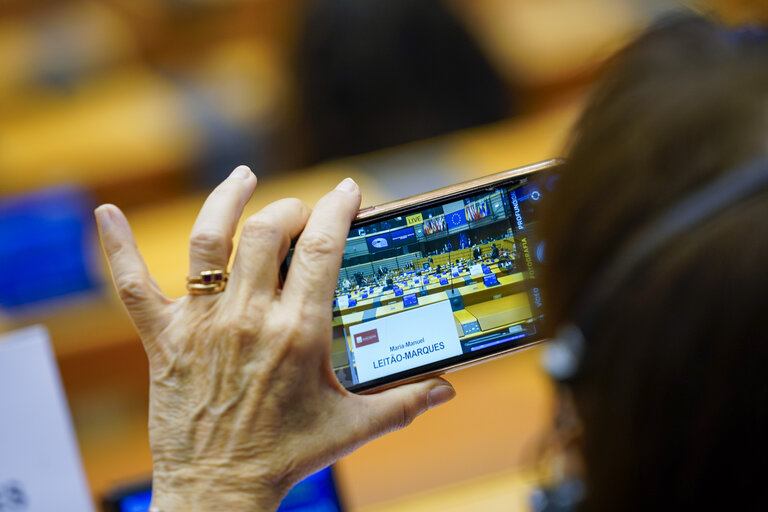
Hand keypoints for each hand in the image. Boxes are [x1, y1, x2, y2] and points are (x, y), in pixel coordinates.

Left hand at [95, 166, 455, 511]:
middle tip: (303, 213)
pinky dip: (117, 247)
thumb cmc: (287, 457)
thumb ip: (406, 402)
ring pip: (209, 242)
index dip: (339, 208)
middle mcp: (249, 318)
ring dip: (225, 202)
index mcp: (299, 333)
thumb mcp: (353, 427)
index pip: (324, 248)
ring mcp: (202, 324)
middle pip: (269, 233)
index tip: (348, 190)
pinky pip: (133, 286)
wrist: (219, 491)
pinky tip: (106, 214)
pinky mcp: (164, 339)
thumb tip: (451, 389)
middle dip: (291, 209)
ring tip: (242, 178)